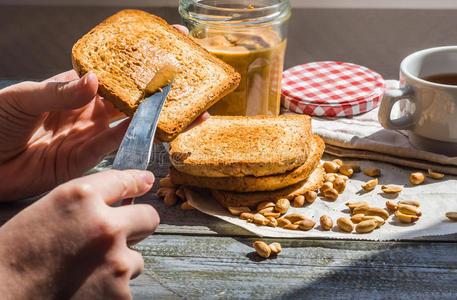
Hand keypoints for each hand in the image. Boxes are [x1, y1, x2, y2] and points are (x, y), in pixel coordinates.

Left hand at [0, 24, 207, 201]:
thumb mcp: (21, 98)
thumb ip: (58, 92)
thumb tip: (94, 81)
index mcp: (73, 87)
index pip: (115, 71)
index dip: (140, 60)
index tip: (167, 45)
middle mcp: (88, 109)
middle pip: (131, 99)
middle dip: (160, 91)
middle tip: (190, 82)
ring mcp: (90, 134)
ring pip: (132, 124)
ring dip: (160, 118)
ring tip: (190, 111)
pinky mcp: (87, 159)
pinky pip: (117, 147)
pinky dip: (138, 139)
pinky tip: (161, 131)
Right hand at [0, 169, 157, 298]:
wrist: (2, 296)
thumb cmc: (16, 256)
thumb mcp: (47, 210)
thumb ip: (86, 202)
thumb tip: (125, 197)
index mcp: (81, 198)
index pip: (125, 181)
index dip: (136, 183)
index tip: (144, 183)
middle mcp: (105, 226)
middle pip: (149, 218)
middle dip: (138, 225)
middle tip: (118, 237)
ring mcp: (116, 262)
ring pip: (136, 258)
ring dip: (119, 263)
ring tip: (86, 273)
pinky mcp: (120, 295)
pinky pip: (126, 286)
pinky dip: (111, 289)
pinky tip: (85, 290)